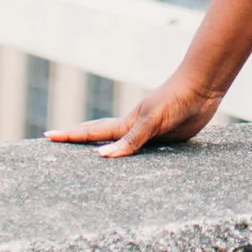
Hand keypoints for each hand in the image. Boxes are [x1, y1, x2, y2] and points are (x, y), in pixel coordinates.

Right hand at [45, 72, 224, 156]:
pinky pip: (142, 151)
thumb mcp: (152, 119)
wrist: (202, 88)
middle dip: (79, 139)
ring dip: (103, 149)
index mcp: (127, 123)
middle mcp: (133, 128)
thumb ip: (131, 139)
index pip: (93, 132)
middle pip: (100, 135)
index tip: (49, 136)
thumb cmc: (176, 99)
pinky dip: (130, 156)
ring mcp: (148, 133)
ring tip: (85, 156)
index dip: (72, 135)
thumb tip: (102, 156)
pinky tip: (130, 162)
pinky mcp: (164, 138)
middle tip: (57, 141)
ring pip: (120, 144)